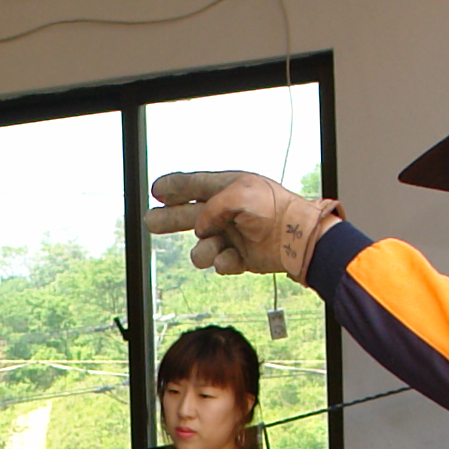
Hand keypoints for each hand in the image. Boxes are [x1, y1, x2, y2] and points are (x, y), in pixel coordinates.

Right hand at [145, 170, 338, 278]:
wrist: (298, 240)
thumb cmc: (275, 210)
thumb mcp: (240, 194)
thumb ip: (212, 206)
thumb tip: (200, 227)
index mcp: (230, 189)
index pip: (196, 186)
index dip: (175, 187)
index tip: (156, 189)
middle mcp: (229, 212)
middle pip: (190, 215)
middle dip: (169, 218)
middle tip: (151, 221)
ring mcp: (233, 235)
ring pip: (202, 246)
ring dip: (203, 250)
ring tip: (210, 249)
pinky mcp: (240, 258)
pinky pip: (220, 263)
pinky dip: (223, 263)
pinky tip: (232, 259)